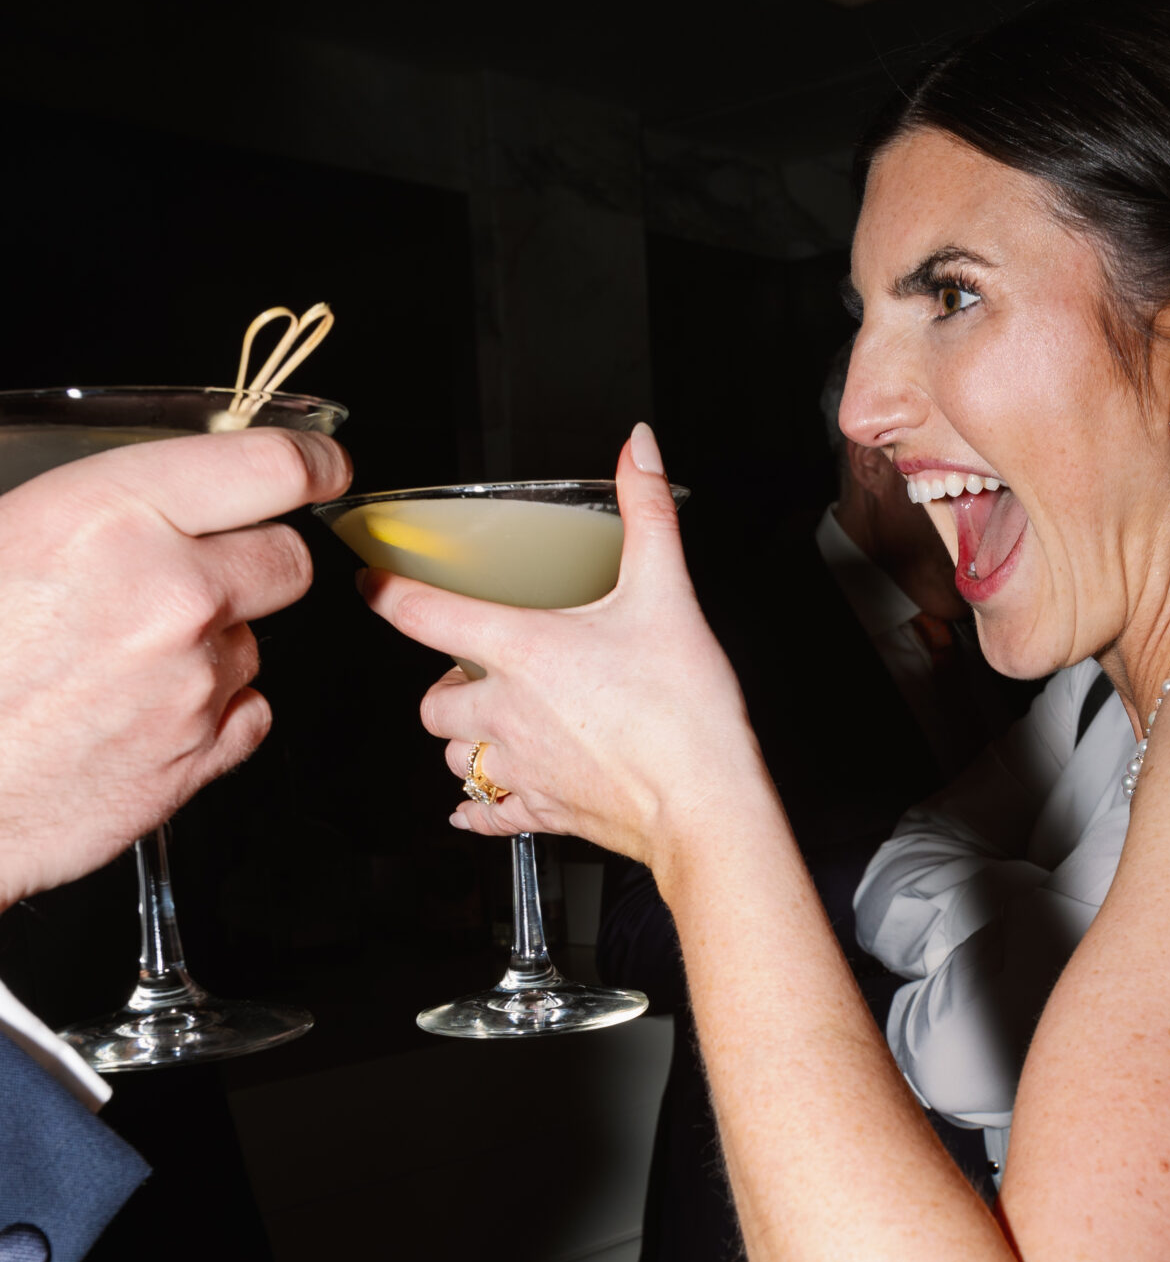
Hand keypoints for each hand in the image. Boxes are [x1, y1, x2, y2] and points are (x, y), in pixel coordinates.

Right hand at [0, 426, 350, 909]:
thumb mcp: (6, 532)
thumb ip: (99, 507)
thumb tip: (164, 496)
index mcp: (112, 517)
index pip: (270, 467)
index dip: (311, 464)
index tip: (323, 467)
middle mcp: (170, 594)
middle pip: (288, 558)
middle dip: (257, 559)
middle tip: (201, 572)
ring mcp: (192, 680)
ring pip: (255, 641)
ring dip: (214, 643)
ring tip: (125, 659)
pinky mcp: (201, 754)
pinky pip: (247, 712)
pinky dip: (211, 710)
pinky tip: (142, 708)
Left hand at [361, 425, 764, 880]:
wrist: (708, 807)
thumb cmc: (687, 710)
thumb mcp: (669, 594)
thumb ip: (648, 512)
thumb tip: (640, 449)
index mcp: (524, 652)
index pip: (423, 615)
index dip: (387, 593)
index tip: (371, 584)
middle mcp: (506, 713)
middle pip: (432, 701)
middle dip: (445, 685)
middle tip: (476, 670)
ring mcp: (519, 767)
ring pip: (453, 756)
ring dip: (463, 739)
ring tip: (496, 723)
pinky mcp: (540, 812)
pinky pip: (485, 813)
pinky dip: (477, 805)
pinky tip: (483, 799)